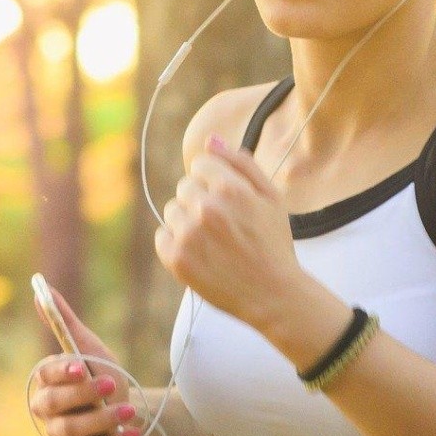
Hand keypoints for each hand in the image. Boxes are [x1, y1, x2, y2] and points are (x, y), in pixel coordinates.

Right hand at [29, 284, 144, 435]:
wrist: (127, 408)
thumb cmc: (102, 374)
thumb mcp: (88, 348)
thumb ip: (64, 323)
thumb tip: (40, 289)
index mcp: (46, 382)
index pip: (46, 377)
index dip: (61, 372)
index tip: (81, 365)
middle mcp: (48, 411)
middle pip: (54, 405)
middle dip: (82, 394)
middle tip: (111, 383)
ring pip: (74, 430)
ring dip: (102, 419)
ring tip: (128, 409)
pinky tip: (133, 432)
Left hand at [155, 133, 302, 327]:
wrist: (273, 295)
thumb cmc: (273, 244)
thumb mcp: (271, 197)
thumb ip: (241, 164)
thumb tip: (210, 140)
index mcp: (230, 188)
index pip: (199, 165)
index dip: (214, 181)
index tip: (227, 200)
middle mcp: (206, 209)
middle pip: (184, 187)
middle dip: (200, 201)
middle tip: (223, 225)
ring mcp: (188, 235)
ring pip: (172, 211)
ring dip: (187, 222)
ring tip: (213, 241)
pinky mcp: (176, 259)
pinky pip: (162, 237)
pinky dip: (176, 244)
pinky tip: (200, 254)